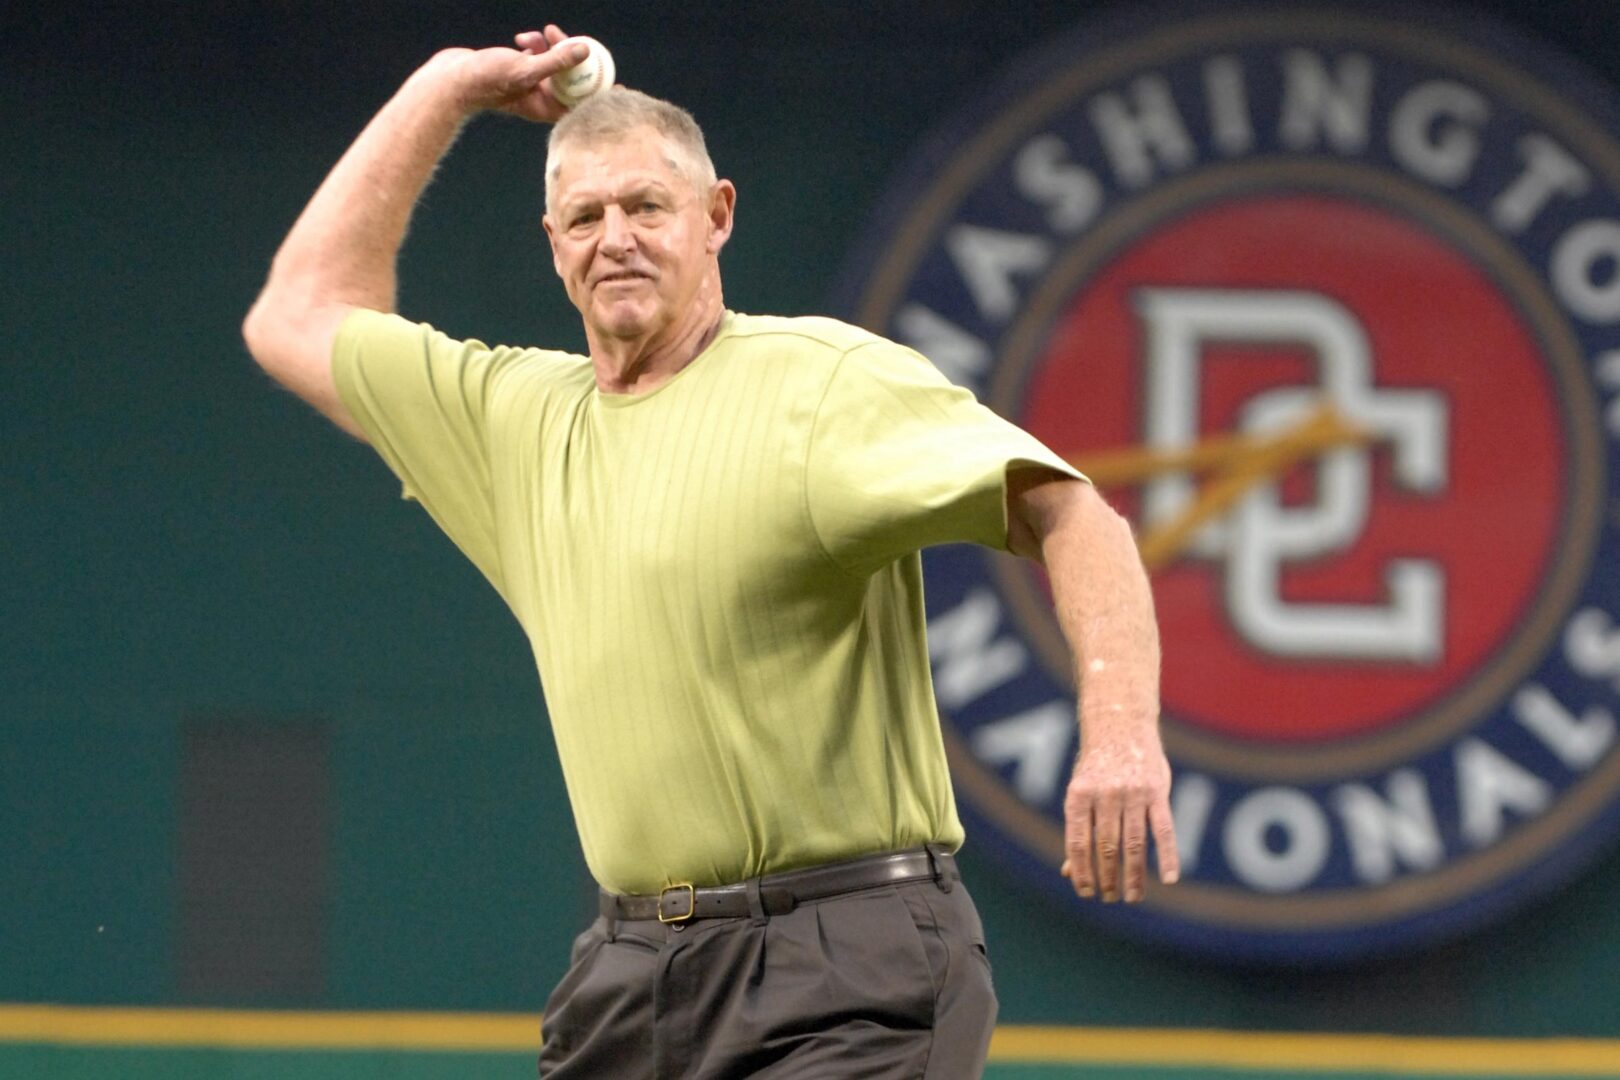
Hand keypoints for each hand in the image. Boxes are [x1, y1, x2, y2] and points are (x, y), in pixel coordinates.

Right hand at [435, 25, 587, 122]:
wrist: (452, 80)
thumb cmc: (486, 80)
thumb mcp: (526, 69)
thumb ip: (556, 61)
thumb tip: (585, 50)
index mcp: (547, 108)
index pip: (582, 103)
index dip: (600, 92)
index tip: (618, 82)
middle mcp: (541, 99)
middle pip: (571, 80)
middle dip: (572, 57)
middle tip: (571, 38)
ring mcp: (529, 85)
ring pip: (553, 65)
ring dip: (550, 46)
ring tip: (538, 34)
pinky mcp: (517, 72)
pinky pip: (536, 57)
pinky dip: (533, 45)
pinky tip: (522, 38)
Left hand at [1060, 734, 1178, 901]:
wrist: (1120, 723)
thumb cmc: (1096, 764)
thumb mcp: (1080, 791)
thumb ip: (1079, 830)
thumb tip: (1068, 871)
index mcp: (1079, 795)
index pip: (1078, 843)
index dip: (1081, 871)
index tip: (1085, 893)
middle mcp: (1105, 794)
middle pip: (1107, 847)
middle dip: (1108, 878)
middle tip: (1110, 899)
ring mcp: (1133, 792)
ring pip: (1134, 843)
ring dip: (1134, 875)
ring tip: (1133, 897)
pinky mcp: (1158, 791)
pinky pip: (1164, 829)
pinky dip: (1168, 855)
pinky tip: (1169, 878)